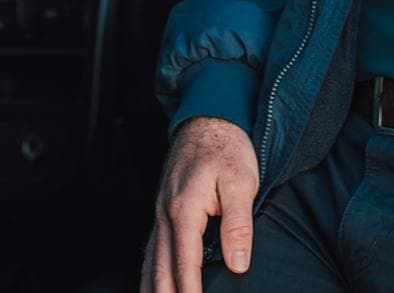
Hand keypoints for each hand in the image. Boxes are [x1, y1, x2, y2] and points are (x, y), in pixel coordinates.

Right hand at [143, 116, 257, 292]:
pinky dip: (150, 270)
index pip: (185, 266)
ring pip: (151, 261)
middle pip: (160, 269)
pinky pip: (153, 248)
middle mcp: (166, 215)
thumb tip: (237, 264)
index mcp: (184, 211)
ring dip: (153, 288)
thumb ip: (238, 224)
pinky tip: (154, 282)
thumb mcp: (242, 181)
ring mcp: (161, 212)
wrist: (208, 117)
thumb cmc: (228, 147)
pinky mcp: (164, 209)